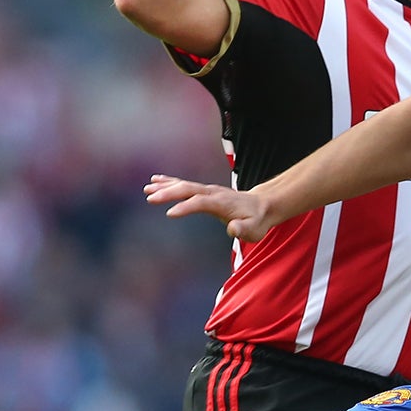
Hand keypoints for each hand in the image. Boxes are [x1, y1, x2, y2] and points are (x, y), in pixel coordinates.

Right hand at [145, 174, 282, 241]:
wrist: (263, 206)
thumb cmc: (257, 221)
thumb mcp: (255, 229)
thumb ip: (243, 229)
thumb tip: (232, 229)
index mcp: (222, 203)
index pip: (200, 202)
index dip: (185, 207)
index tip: (170, 213)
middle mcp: (213, 193)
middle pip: (188, 190)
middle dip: (168, 193)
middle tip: (150, 198)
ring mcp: (208, 190)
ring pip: (184, 185)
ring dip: (165, 186)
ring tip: (147, 189)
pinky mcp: (205, 190)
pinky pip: (185, 184)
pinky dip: (170, 182)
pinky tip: (155, 181)